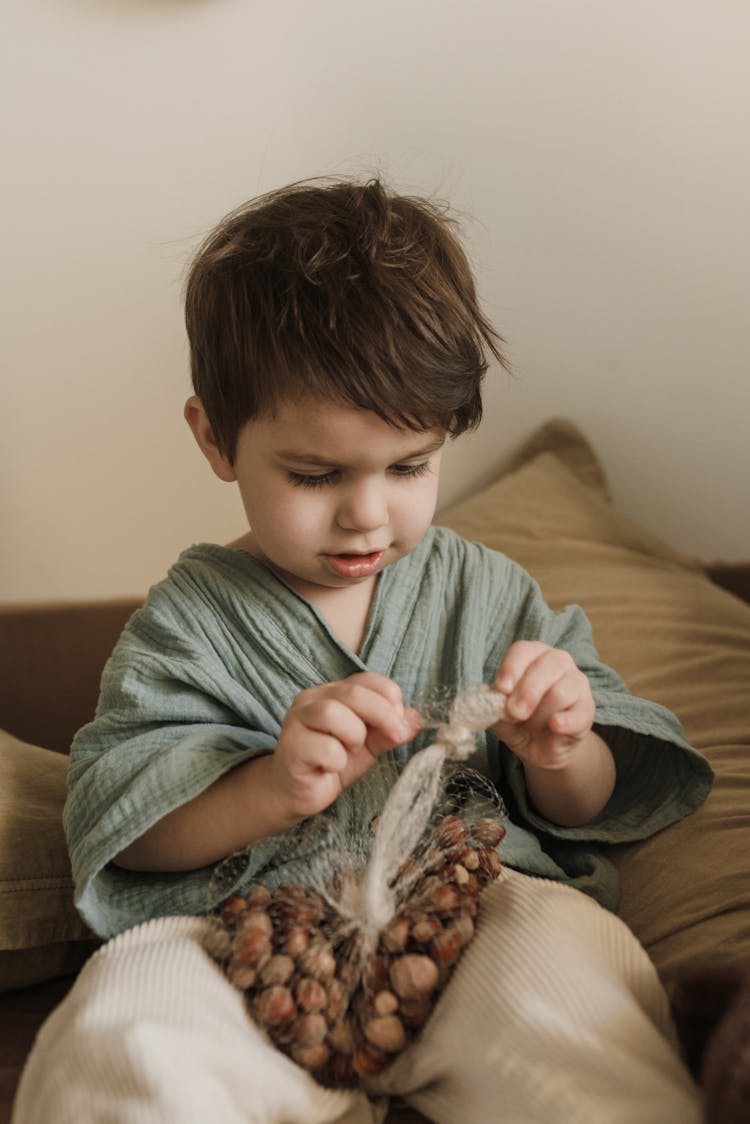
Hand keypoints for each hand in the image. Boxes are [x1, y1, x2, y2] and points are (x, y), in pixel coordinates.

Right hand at [269, 671, 420, 821]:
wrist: (295, 794)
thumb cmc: (330, 763)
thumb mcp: (368, 745)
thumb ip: (389, 730)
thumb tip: (416, 719)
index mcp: (331, 693)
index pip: (366, 679)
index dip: (389, 696)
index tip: (401, 720)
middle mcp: (311, 700)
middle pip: (353, 693)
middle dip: (383, 714)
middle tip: (396, 736)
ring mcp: (297, 721)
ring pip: (333, 714)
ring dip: (354, 737)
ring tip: (349, 752)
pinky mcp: (291, 747)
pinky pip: (324, 748)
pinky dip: (337, 761)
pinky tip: (329, 768)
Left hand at [492, 641, 595, 769]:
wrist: (543, 747)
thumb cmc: (520, 721)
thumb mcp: (501, 713)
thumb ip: (494, 705)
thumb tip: (489, 702)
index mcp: (533, 655)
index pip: (523, 650)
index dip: (511, 668)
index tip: (501, 688)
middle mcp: (558, 661)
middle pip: (545, 667)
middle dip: (527, 692)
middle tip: (514, 713)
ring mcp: (577, 682)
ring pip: (560, 691)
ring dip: (539, 714)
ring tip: (531, 727)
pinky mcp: (588, 708)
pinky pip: (578, 712)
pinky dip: (564, 721)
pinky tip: (554, 726)